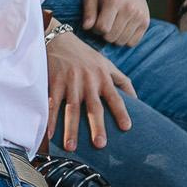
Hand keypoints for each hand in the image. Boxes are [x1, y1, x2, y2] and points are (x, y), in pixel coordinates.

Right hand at [45, 29, 134, 152]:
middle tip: (100, 145)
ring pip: (71, 109)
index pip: (114, 97)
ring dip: (71, 129)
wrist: (58, 38)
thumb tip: (137, 100)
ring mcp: (70, 82)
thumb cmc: (85, 55)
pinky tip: (50, 134)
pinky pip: (52, 103)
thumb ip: (122, 81)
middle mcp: (88, 80)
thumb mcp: (106, 63)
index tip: (127, 128)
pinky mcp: (54, 81)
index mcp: (102, 77)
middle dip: (96, 126)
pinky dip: (50, 119)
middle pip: (93, 107)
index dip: (121, 112)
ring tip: (72, 147)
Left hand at [80, 0, 151, 46]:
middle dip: (104, 34)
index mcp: (114, 0)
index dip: (95, 29)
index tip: (96, 23)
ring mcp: (139, 16)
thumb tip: (86, 27)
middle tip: (105, 25)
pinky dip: (125, 40)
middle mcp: (129, 8)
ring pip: (121, 42)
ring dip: (114, 38)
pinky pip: (132, 43)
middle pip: (111, 37)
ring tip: (113, 26)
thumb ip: (88, 10)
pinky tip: (122, 29)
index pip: (102, 28)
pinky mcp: (145, 23)